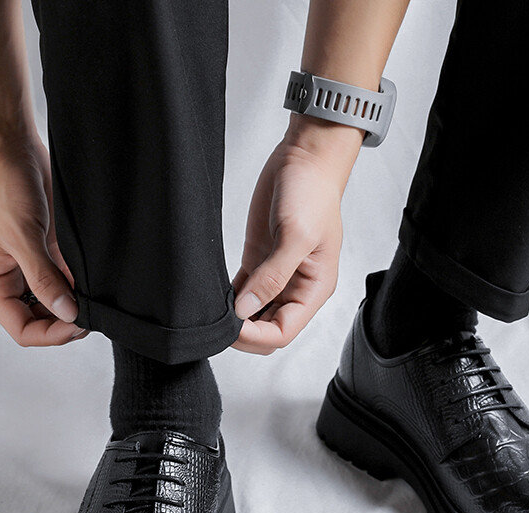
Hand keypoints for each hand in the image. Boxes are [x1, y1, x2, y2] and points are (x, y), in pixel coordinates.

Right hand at [0, 133, 87, 346]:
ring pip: (59, 306)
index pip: (23, 330)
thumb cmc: (4, 190)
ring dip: (77, 304)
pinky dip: (82, 287)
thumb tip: (67, 313)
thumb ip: (44, 279)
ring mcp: (33, 272)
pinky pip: (70, 283)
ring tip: (92, 293)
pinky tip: (92, 279)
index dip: (52, 334)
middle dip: (67, 322)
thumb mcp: (23, 238)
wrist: (15, 153)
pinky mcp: (51, 258)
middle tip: (92, 311)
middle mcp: (12, 283)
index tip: (78, 323)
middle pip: (43, 323)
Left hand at [232, 119, 361, 354]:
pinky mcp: (259, 261)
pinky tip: (215, 296)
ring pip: (254, 314)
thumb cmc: (312, 193)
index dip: (257, 336)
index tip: (232, 327)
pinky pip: (243, 292)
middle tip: (218, 322)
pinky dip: (230, 299)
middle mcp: (296, 288)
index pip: (283, 332)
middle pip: (268, 329)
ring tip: (214, 310)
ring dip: (235, 317)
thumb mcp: (296, 236)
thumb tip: (245, 310)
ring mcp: (277, 276)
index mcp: (313, 289)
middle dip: (244, 332)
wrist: (305, 159)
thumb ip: (273, 276)